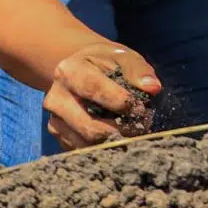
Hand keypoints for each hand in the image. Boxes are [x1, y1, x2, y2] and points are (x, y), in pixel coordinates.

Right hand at [44, 41, 162, 148]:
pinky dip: (106, 147)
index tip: (141, 108)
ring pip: (88, 144)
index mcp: (68, 71)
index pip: (94, 89)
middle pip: (90, 126)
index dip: (120, 102)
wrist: (82, 72)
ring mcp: (55, 121)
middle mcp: (55, 98)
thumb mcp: (122, 57)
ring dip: (116, 141)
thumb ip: (138, 70)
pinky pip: (85, 151)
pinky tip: (118, 135)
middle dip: (121, 130)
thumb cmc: (106, 64)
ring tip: (133, 130)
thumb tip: (153, 88)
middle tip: (142, 125)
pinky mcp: (60, 137)